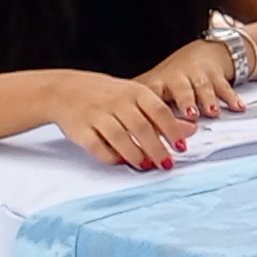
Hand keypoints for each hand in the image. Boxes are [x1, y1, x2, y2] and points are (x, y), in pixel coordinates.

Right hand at [44, 69, 193, 168]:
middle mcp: (116, 102)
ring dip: (136, 155)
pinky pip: (98, 147)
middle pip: (142, 128)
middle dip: (157, 149)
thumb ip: (161, 114)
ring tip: (147, 165)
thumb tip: (191, 130)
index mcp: (134, 92)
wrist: (65, 91)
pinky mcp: (81, 130)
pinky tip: (121, 161)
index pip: (159, 111)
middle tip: (167, 163)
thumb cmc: (107, 95)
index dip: (172, 130)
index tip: (181, 146)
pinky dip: (111, 157)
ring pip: (121, 139)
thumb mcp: (135, 97)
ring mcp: (97, 116)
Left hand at [138, 37, 246, 118]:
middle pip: (181, 89)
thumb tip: (120, 132)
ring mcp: (199, 75)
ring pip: (203, 87)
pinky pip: (226, 87)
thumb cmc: (175, 76)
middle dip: (185, 101)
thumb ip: (139, 107)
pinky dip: (232, 98)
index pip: (153, 97)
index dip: (153, 111)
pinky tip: (237, 107)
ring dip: (208, 99)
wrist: (206, 53)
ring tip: (212, 112)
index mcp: (159, 82)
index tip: (153, 125)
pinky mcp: (218, 76)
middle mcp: (179, 77)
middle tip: (189, 115)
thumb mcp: (154, 85)